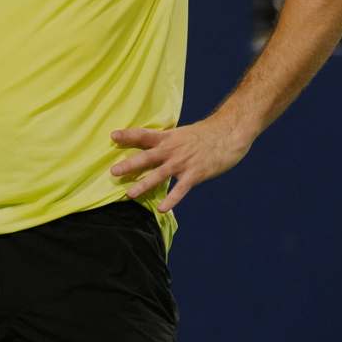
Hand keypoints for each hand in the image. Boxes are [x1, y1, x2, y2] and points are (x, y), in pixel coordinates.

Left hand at [109, 118, 251, 212]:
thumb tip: (153, 147)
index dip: (128, 135)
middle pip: (147, 157)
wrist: (229, 133)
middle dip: (130, 165)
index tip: (112, 135)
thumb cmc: (206, 135)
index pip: (145, 135)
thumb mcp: (182, 134)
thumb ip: (167, 142)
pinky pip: (180, 189)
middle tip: (113, 172)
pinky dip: (171, 199)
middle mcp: (172, 150)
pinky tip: (162, 209)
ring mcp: (183, 162)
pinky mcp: (195, 174)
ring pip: (160, 174)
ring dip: (144, 184)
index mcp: (169, 138)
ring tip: (130, 194)